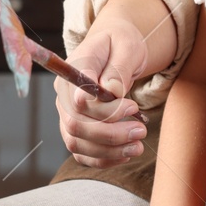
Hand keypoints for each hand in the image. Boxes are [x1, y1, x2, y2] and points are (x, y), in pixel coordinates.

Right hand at [56, 18, 148, 167]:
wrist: (116, 50)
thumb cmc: (122, 45)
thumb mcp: (127, 47)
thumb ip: (119, 68)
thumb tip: (112, 92)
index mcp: (74, 69)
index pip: (79, 100)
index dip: (106, 111)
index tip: (133, 107)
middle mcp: (64, 94)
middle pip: (76, 125)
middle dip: (110, 135)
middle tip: (141, 131)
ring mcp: (67, 114)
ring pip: (77, 143)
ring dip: (109, 151)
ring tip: (138, 146)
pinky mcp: (76, 130)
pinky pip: (82, 153)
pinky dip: (103, 159)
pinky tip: (126, 153)